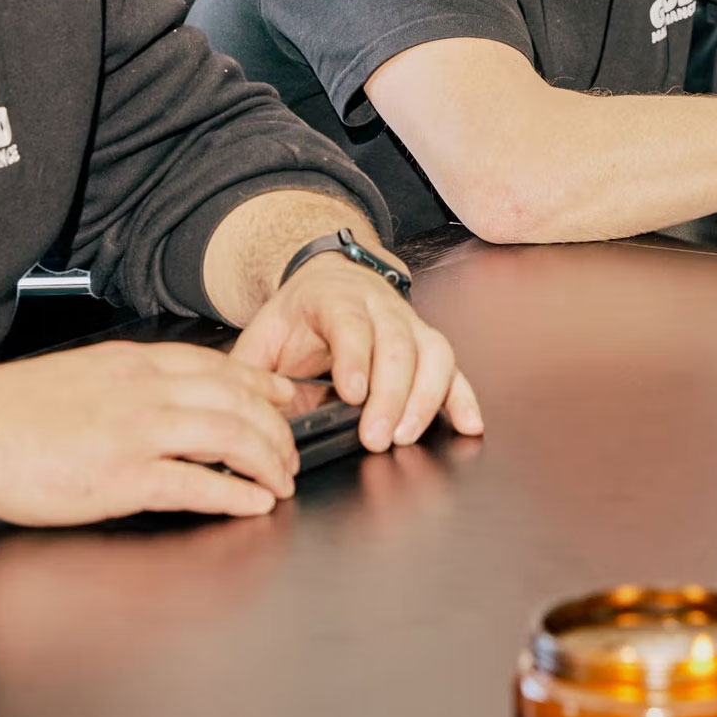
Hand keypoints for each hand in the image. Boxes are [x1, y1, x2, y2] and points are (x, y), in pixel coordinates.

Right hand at [0, 343, 300, 526]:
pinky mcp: (125, 476)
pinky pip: (197, 483)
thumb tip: (169, 398)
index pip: (221, 366)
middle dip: (278, 427)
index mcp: (137, 363)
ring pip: (231, 436)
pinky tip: (255, 504)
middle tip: (292, 450)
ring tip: (283, 479)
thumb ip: (134, 382)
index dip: (264, 384)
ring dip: (268, 460)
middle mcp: (148, 390)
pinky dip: (236, 494)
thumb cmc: (19, 408)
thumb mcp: (88, 374)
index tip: (286, 397)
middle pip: (239, 399)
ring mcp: (140, 432)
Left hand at [231, 254, 483, 453]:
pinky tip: (468, 424)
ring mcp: (410, 323)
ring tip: (407, 436)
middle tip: (376, 436)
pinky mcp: (428, 344)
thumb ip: (251, 373)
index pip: (349, 324)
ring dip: (425, 398)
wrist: (329, 280)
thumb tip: (248, 416)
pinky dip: (464, 397)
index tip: (352, 394)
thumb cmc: (297, 316)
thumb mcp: (262, 335)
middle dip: (390, 394)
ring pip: (432, 353)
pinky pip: (453, 368)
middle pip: (396, 344)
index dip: (354, 358)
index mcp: (333, 298)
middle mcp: (380, 306)